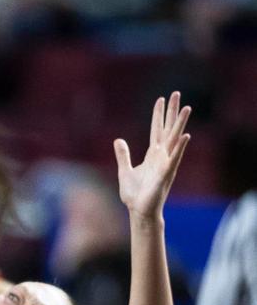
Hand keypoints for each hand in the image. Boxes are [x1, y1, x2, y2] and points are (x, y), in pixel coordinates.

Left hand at [113, 91, 190, 220]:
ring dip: (180, 124)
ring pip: (174, 140)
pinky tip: (185, 136)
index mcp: (152, 154)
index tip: (161, 98)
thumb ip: (123, 155)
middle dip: (172, 112)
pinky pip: (174, 159)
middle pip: (168, 129)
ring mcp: (165, 164)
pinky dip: (179, 148)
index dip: (158, 114)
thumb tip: (118, 140)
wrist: (139, 211)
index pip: (156, 129)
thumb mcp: (124, 170)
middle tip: (177, 93)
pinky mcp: (165, 175)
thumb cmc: (135, 194)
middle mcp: (162, 156)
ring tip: (187, 108)